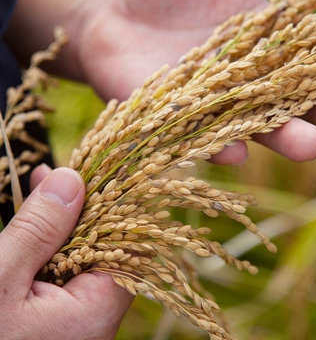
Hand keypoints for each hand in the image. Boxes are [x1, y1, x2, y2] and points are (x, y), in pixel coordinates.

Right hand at [0, 166, 133, 339]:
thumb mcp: (1, 279)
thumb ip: (38, 231)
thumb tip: (70, 181)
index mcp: (95, 310)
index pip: (127, 242)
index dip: (113, 204)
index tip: (97, 171)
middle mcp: (95, 317)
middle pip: (103, 245)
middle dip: (80, 207)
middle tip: (57, 174)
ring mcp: (76, 318)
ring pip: (80, 256)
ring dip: (61, 222)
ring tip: (41, 183)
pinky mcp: (56, 318)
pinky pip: (61, 272)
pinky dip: (48, 245)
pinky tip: (33, 223)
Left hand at [74, 0, 315, 163]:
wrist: (110, 18)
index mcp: (270, 38)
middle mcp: (253, 79)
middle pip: (306, 100)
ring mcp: (220, 105)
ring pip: (263, 127)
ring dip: (288, 138)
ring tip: (311, 146)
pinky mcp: (184, 122)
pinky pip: (207, 139)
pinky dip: (220, 147)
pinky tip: (233, 153)